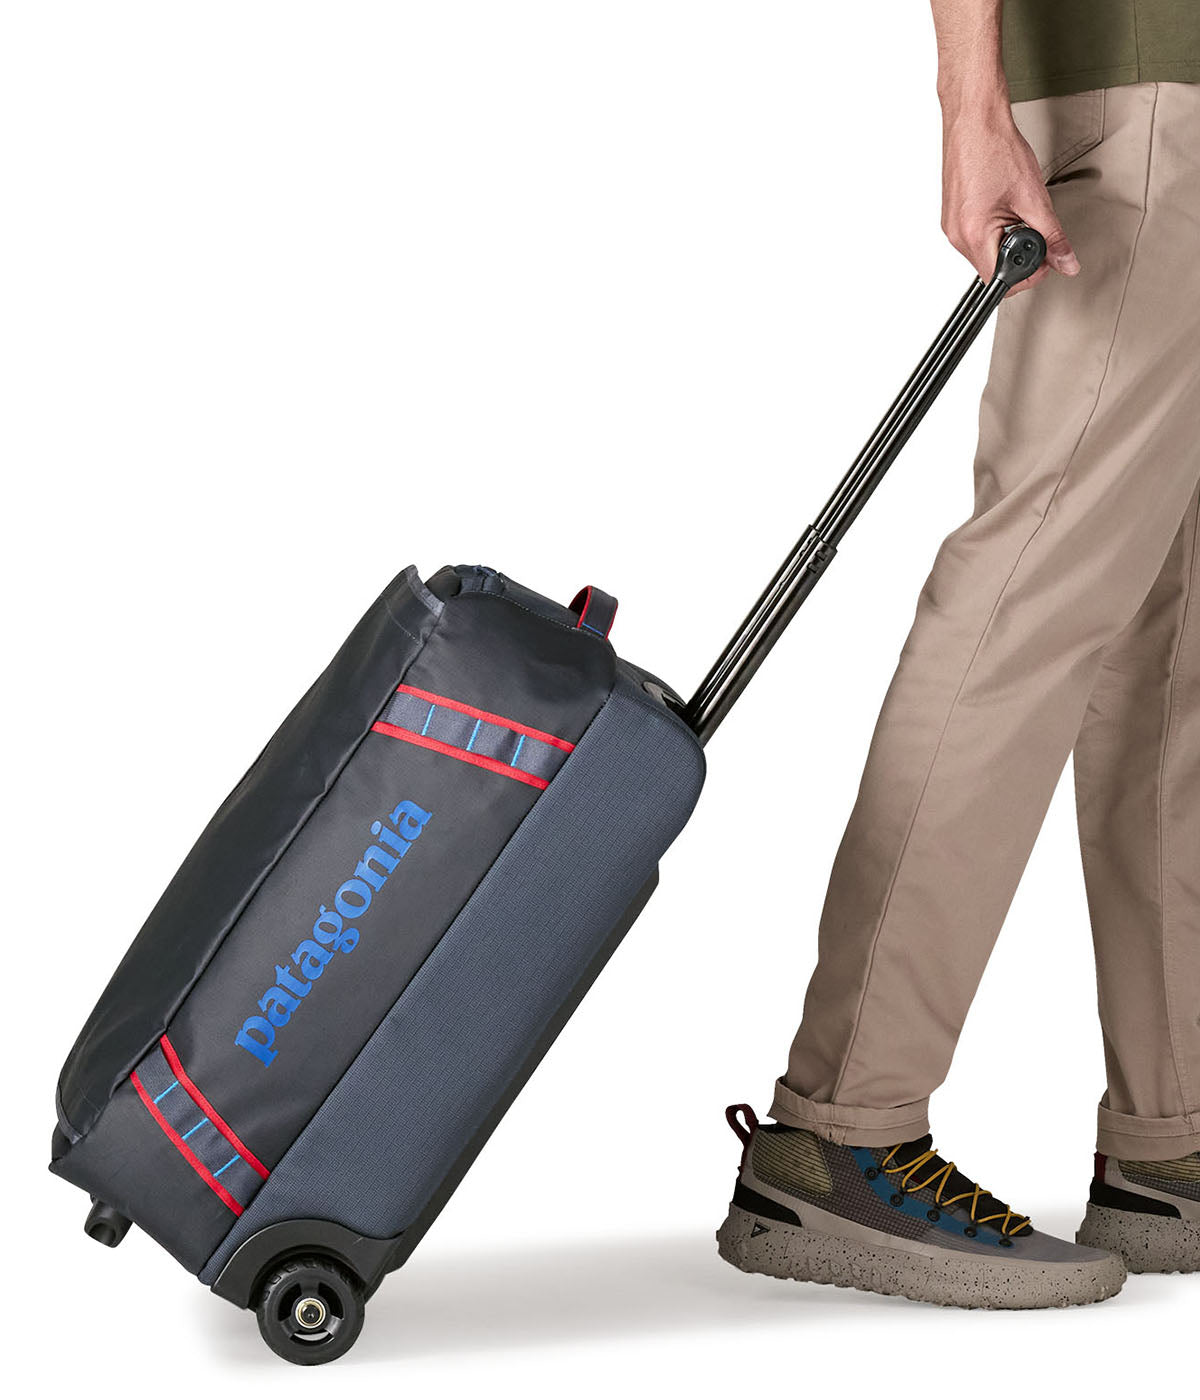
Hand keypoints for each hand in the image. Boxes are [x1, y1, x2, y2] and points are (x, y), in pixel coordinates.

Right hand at [940, 103, 1079, 292]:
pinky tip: (1002, 203)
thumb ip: (1052, 236)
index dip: (1027, 275)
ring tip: (1016, 209)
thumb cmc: (995, 148)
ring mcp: (950, 226)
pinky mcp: (951, 216)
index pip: (999, 280)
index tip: (1044, 259)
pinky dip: (993, 228)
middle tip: (1034, 227)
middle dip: (1018, 254)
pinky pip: (974, 236)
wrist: (973, 119)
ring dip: (1006, 240)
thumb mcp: (1033, 197)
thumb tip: (1066, 262)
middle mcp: (956, 234)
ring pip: (984, 252)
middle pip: (991, 267)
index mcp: (972, 234)